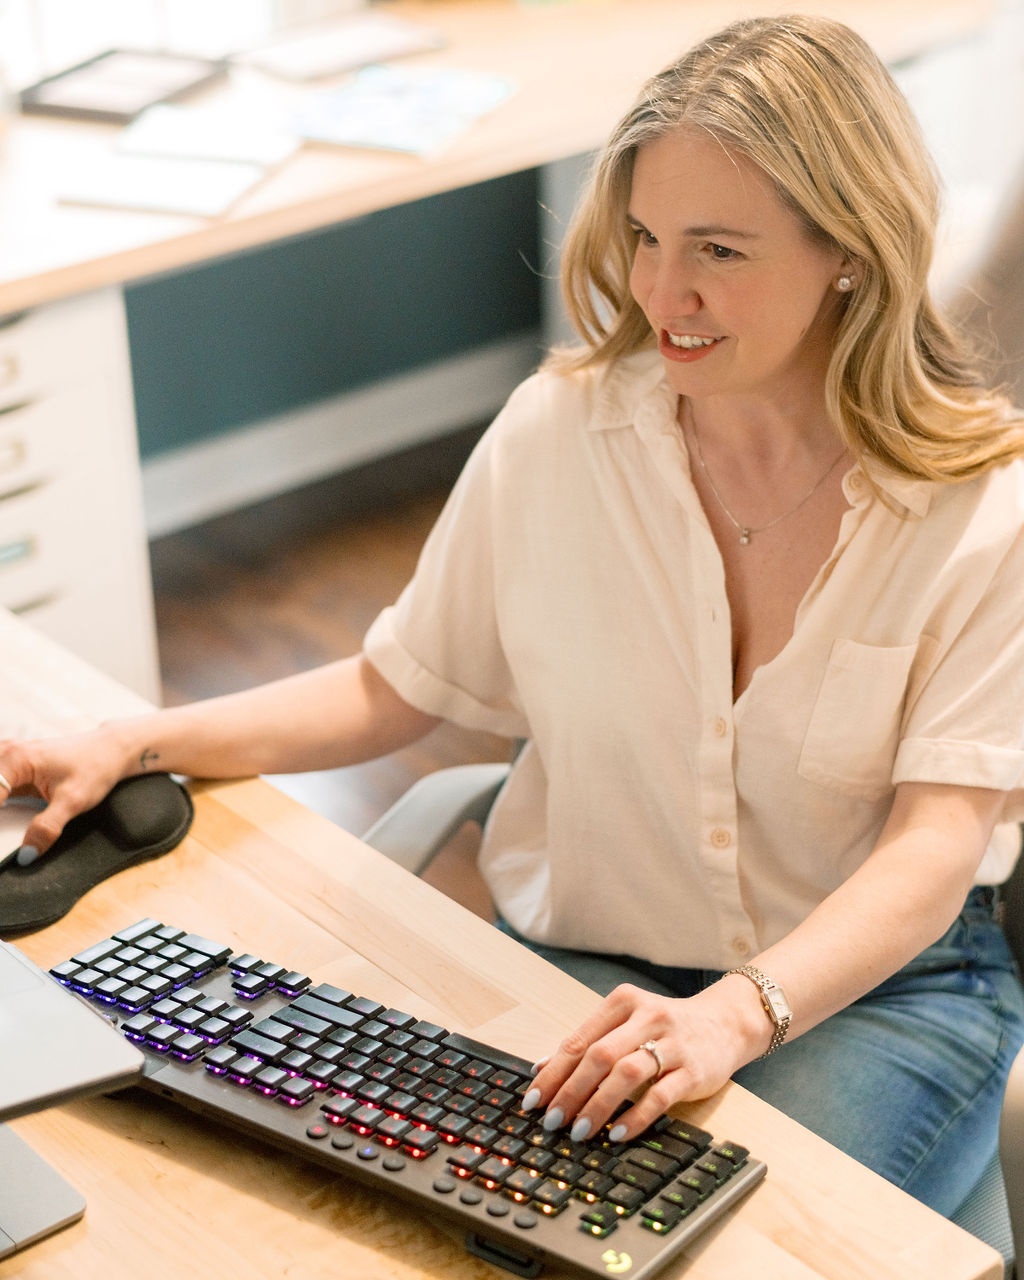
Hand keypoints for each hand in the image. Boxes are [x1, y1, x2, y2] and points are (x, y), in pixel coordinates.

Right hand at [0, 725, 135, 862]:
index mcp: (16, 759)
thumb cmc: (95, 767)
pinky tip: (7, 814)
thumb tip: (26, 855)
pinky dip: (0, 799)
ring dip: (1, 811)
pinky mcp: (10, 767)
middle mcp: (6, 753)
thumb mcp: (74, 801)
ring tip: (6, 827)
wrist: (110, 750)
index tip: (2, 849)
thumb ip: (48, 827)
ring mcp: (6, 757)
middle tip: (5, 830)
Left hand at [521, 980, 766, 1144]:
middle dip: (570, 1091)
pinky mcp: (693, 1070)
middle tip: (552, 1121)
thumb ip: (591, 1041)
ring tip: (579, 1131)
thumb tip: (543, 1070)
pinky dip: (635, 1117)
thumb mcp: (628, 1023)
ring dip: (598, 1105)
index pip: (580, 1039)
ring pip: (627, 1074)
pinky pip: (660, 1096)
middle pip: (599, 1056)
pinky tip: (617, 1134)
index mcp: (623, 1002)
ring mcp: (672, 1043)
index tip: (533, 1099)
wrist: (726, 1023)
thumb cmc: (666, 1027)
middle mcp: (647, 1017)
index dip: (553, 1071)